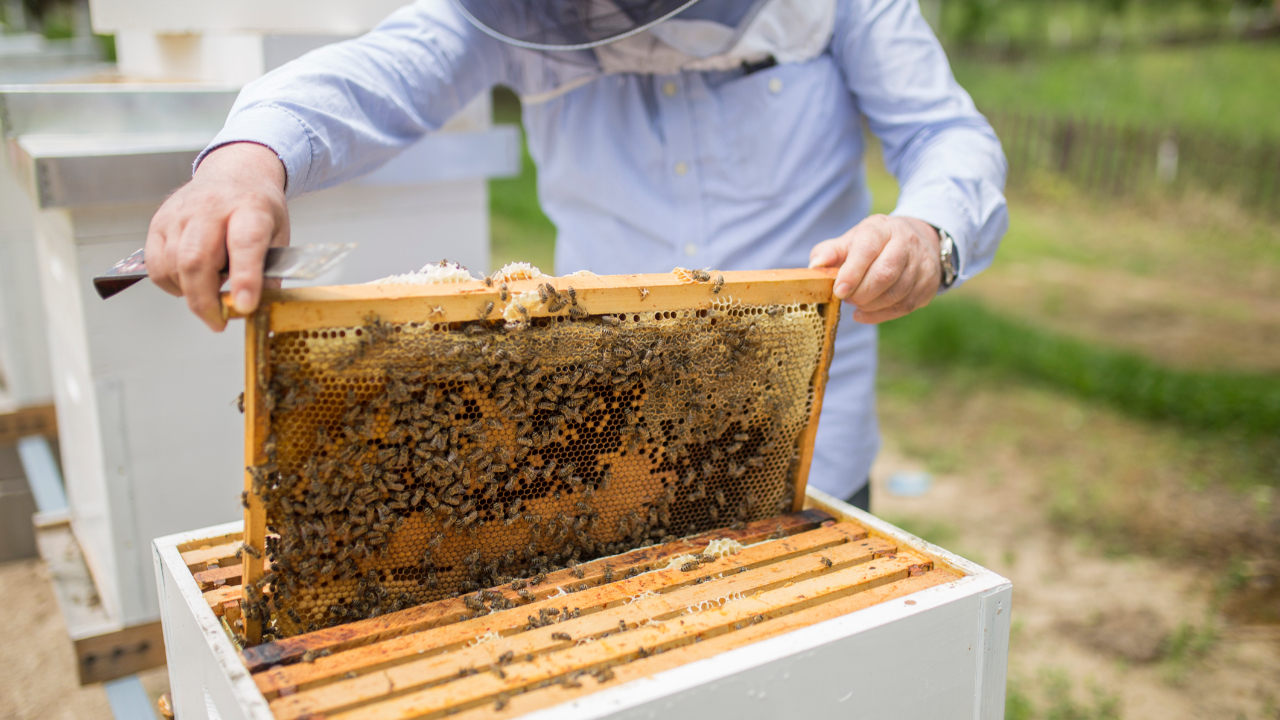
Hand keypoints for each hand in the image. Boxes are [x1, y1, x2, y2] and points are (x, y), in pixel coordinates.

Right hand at [145, 142, 289, 330]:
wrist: (235, 172)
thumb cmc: (256, 207)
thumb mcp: (278, 234)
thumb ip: (270, 272)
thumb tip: (260, 309)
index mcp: (249, 208)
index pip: (245, 244)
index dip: (244, 278)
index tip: (244, 306)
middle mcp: (211, 208)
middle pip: (197, 259)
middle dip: (205, 300)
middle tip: (218, 322)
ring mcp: (180, 214)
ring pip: (172, 265)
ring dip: (189, 293)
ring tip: (209, 297)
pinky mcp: (159, 222)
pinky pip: (155, 265)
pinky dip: (170, 284)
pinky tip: (189, 283)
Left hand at [808, 214, 941, 323]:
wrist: (915, 240)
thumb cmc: (874, 243)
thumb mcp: (851, 240)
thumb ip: (830, 252)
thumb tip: (814, 267)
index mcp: (881, 229)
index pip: (868, 249)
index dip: (852, 273)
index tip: (839, 291)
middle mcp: (906, 243)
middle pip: (885, 274)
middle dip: (861, 293)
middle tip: (847, 298)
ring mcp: (922, 264)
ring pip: (896, 294)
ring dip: (870, 305)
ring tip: (856, 303)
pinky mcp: (929, 284)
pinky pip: (904, 307)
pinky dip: (881, 315)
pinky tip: (865, 314)